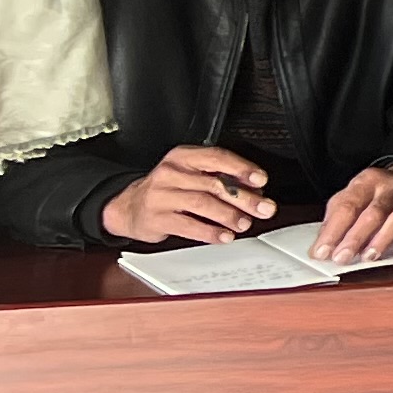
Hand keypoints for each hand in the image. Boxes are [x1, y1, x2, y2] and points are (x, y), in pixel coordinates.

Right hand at [100, 144, 276, 245]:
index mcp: (183, 157)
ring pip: (202, 204)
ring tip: (245, 223)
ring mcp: (161, 196)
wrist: (128, 207)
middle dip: (244, 198)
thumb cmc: (168, 190)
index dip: (241, 168)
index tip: (261, 180)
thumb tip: (255, 191)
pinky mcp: (156, 218)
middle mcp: (171, 173)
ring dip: (229, 215)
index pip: (217, 157)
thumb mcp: (191, 175)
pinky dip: (210, 232)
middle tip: (265, 208)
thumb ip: (221, 179)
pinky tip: (224, 236)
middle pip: (214, 183)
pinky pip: (187, 225)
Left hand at [311, 159, 392, 265]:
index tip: (322, 251)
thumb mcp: (351, 196)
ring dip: (384, 239)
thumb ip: (336, 219)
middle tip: (342, 258)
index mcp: (367, 181)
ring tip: (369, 257)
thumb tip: (321, 248)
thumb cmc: (376, 194)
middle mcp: (391, 187)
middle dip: (356, 237)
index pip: (348, 205)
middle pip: (374, 212)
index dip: (333, 230)